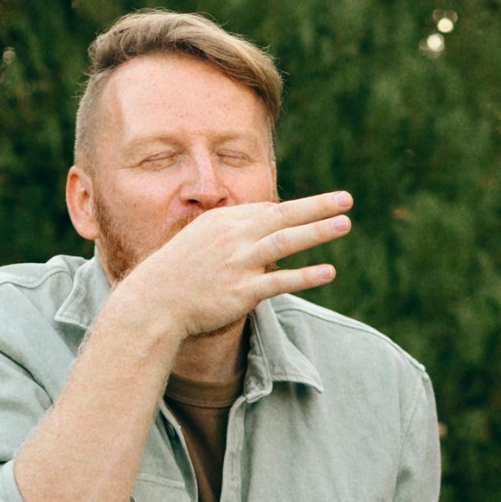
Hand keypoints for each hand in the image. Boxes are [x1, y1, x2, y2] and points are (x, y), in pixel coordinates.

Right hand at [111, 191, 352, 341]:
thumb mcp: (198, 241)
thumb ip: (228, 233)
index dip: (293, 210)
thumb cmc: (176, 273)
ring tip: (344, 224)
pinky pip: (280, 281)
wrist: (155, 302)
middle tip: (346, 199)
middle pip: (283, 215)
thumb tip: (255, 230)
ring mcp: (239, 264)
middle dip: (317, 206)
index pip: (266, 209)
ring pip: (286, 241)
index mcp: (223, 222)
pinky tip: (328, 271)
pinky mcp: (243, 292)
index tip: (316, 208)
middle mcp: (233, 237)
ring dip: (317, 232)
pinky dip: (305, 276)